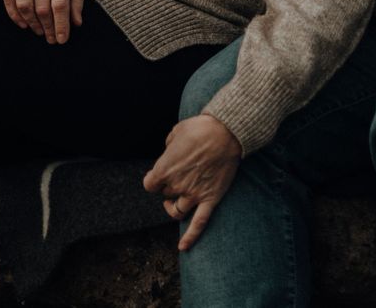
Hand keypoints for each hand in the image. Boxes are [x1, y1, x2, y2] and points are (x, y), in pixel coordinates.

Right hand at [4, 0, 84, 42]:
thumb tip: (76, 24)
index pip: (60, 4)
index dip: (60, 25)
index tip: (62, 40)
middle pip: (41, 7)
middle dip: (47, 28)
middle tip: (51, 39)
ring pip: (24, 5)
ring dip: (31, 23)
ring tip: (39, 31)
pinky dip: (14, 15)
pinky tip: (23, 24)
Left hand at [143, 115, 241, 250]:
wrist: (226, 132)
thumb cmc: (200, 128)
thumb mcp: (176, 131)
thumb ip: (169, 145)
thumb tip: (169, 151)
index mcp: (164, 169)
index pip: (150, 185)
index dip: (154, 180)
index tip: (160, 175)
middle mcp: (177, 185)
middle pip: (165, 195)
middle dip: (169, 187)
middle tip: (178, 176)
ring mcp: (193, 195)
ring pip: (177, 211)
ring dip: (175, 207)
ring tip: (175, 202)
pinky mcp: (209, 199)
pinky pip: (199, 223)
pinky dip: (190, 237)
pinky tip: (183, 247)